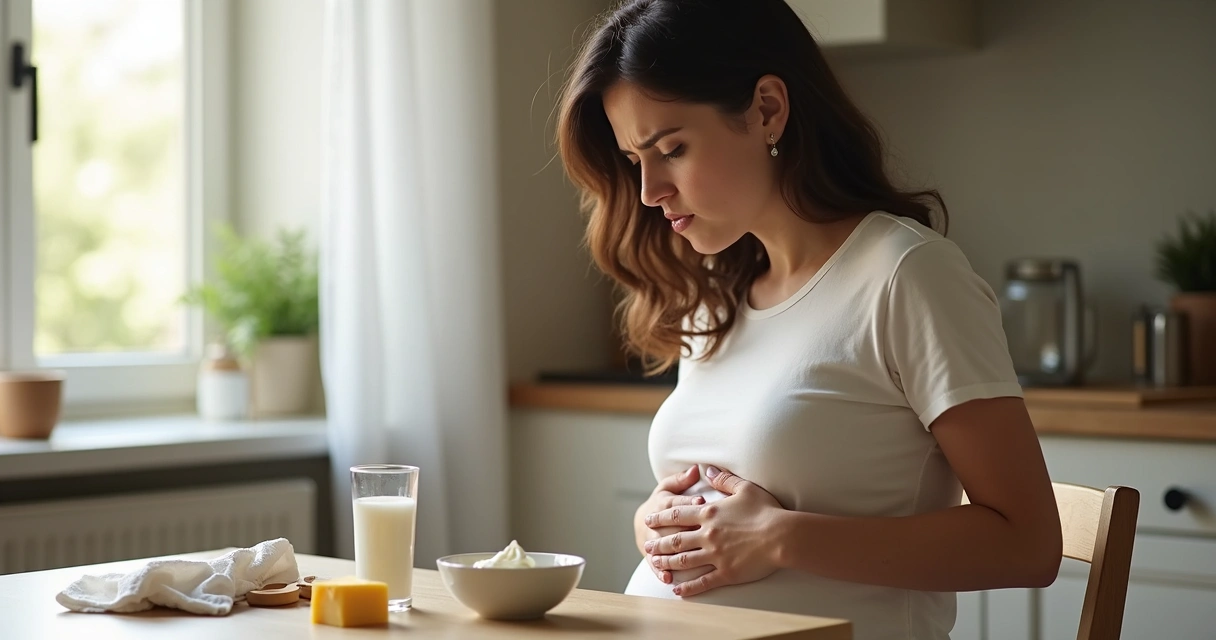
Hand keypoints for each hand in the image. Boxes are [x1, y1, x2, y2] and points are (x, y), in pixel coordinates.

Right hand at [635, 465, 704, 584]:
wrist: (642, 523)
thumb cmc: (663, 504)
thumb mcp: (668, 488)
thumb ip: (681, 480)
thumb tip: (695, 469)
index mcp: (662, 503)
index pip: (675, 502)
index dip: (687, 502)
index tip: (702, 501)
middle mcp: (656, 523)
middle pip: (669, 526)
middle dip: (683, 529)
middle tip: (698, 532)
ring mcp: (652, 541)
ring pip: (661, 547)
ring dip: (671, 552)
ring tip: (683, 557)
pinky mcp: (651, 557)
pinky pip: (655, 565)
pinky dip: (660, 572)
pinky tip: (669, 578)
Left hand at [644, 466, 783, 596]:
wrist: (782, 536)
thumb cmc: (766, 510)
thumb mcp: (745, 488)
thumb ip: (723, 479)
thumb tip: (708, 470)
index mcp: (709, 513)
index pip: (677, 514)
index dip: (661, 517)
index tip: (649, 519)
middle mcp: (707, 534)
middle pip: (675, 539)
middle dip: (658, 543)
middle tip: (646, 546)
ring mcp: (715, 555)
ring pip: (684, 560)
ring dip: (667, 563)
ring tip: (655, 564)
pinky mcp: (726, 573)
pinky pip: (702, 581)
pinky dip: (688, 587)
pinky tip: (677, 590)